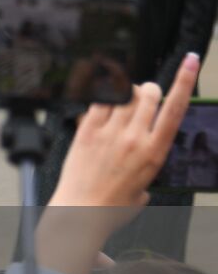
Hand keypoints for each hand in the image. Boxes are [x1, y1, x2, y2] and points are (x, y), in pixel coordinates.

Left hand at [38, 52, 197, 273]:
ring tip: (123, 105)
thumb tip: (144, 151)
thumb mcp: (146, 185)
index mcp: (154, 152)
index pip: (175, 108)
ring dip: (127, 92)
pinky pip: (99, 101)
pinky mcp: (86, 129)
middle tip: (145, 98)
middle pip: (148, 92)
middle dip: (149, 90)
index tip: (192, 62)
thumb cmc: (113, 204)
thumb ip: (149, 161)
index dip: (185, 80)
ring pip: (124, 93)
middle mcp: (134, 138)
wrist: (80, 211)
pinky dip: (104, 97)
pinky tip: (104, 106)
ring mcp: (108, 132)